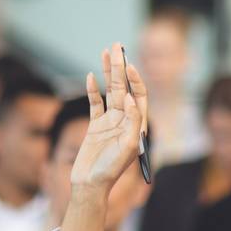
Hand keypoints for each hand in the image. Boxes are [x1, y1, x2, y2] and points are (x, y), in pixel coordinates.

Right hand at [69, 42, 147, 196]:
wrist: (90, 185)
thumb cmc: (111, 170)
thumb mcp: (128, 147)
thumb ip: (133, 121)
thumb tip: (132, 98)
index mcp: (137, 126)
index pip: (139, 96)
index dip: (135, 80)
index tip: (128, 66)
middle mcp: (125, 121)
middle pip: (124, 88)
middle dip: (121, 67)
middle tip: (117, 45)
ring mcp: (109, 122)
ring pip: (110, 91)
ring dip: (108, 72)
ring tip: (106, 51)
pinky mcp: (94, 127)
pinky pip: (94, 103)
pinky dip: (92, 90)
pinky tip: (90, 76)